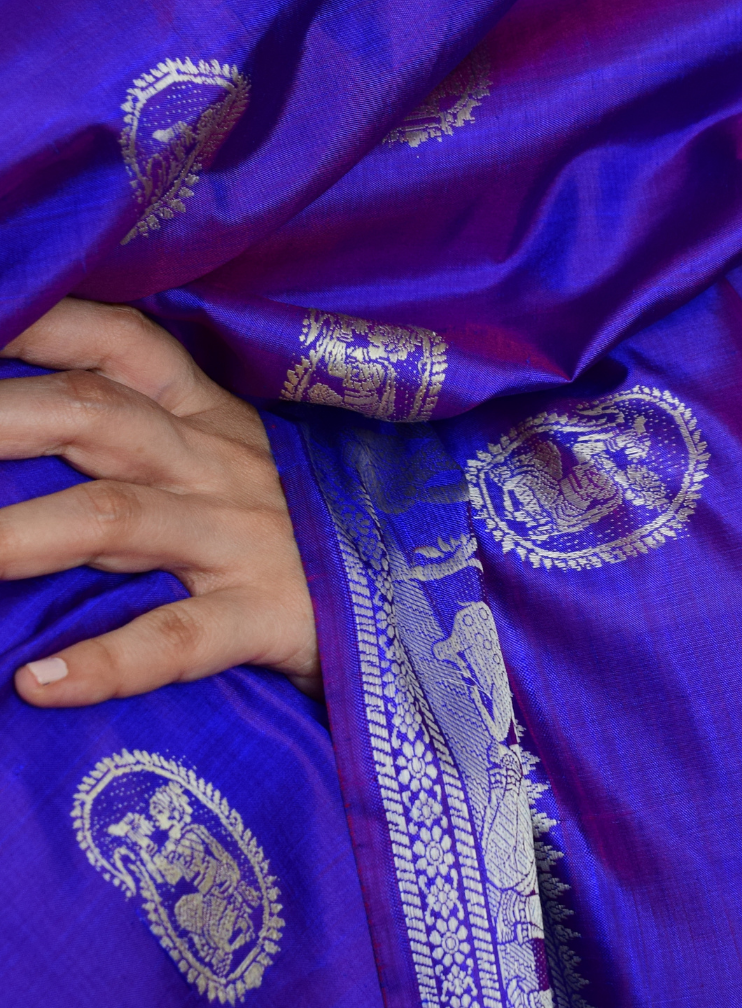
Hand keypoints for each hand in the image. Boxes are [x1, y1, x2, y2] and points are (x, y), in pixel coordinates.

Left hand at [1, 299, 318, 705]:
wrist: (433, 604)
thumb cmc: (312, 534)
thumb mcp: (241, 464)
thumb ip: (156, 440)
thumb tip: (44, 419)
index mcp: (211, 419)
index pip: (122, 344)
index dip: (42, 323)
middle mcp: (217, 466)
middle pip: (95, 415)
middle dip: (3, 414)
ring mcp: (241, 541)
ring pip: (117, 519)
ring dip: (23, 533)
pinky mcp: (267, 618)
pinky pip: (178, 639)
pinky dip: (108, 662)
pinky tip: (39, 684)